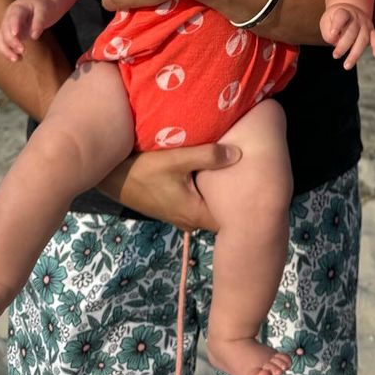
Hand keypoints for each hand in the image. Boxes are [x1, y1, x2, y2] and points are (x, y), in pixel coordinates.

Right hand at [0, 0, 52, 61]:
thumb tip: (34, 36)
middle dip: (11, 41)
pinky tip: (18, 59)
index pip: (14, 16)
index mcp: (18, 8)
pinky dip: (9, 52)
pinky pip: (4, 44)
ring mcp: (7, 26)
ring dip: (6, 50)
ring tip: (17, 59)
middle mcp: (9, 17)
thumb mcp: (44, 10)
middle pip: (5, 29)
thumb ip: (39, 21)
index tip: (15, 34)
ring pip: (0, 39)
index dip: (13, 25)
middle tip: (22, 50)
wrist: (37, 4)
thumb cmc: (41, 6)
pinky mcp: (9, 35)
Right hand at [99, 142, 241, 230]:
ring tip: (240, 176)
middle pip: (220, 214)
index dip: (245, 208)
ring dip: (220, 196)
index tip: (260, 191)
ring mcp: (180, 215)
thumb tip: (239, 154)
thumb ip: (208, 156)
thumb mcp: (177, 159)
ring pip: (208, 208)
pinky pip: (197, 202)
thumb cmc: (144, 169)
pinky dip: (207, 193)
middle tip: (255, 179)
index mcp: (194, 212)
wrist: (113, 177)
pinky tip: (214, 176)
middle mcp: (189, 219)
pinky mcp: (173, 207)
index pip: (229, 220)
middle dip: (236, 200)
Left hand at [320, 3, 374, 69]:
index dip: (337, 25)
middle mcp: (356, 17)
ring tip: (347, 66)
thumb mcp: (326, 21)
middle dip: (344, 45)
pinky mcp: (371, 31)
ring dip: (355, 53)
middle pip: (352, 31)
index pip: (341, 16)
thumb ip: (327, 32)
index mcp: (344, 12)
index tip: (333, 33)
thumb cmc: (335, 19)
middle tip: (335, 56)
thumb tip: (334, 40)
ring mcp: (365, 24)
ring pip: (363, 38)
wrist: (349, 11)